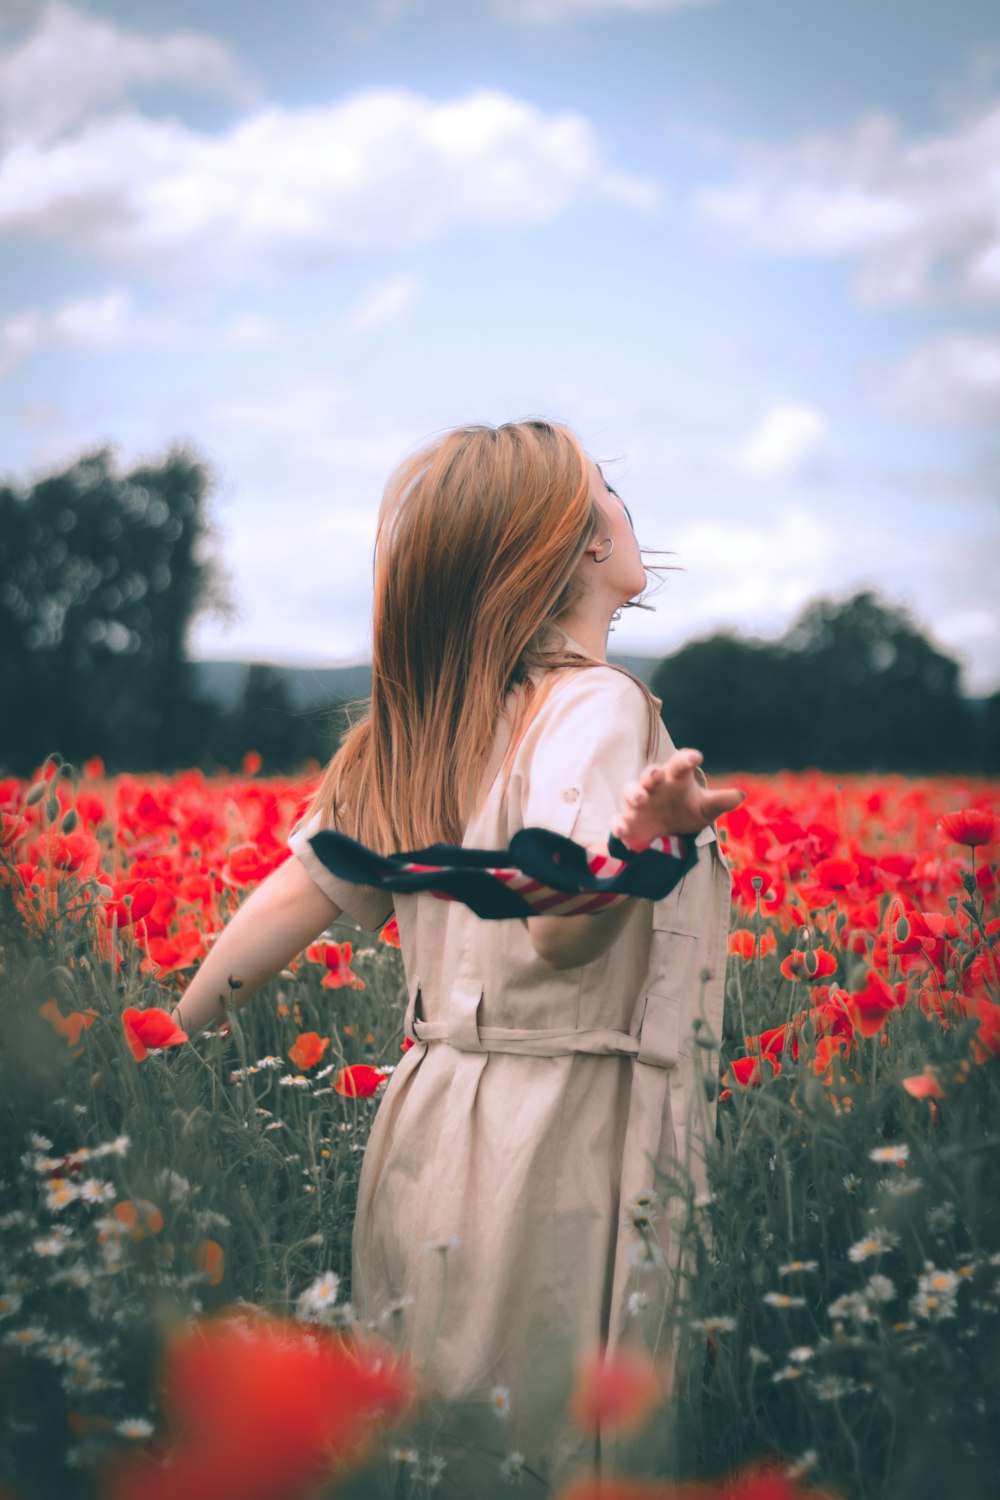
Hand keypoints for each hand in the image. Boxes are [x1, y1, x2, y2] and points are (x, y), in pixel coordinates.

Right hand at [611, 748, 745, 850]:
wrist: (665, 835)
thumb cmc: (685, 812)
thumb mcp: (706, 808)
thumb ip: (720, 801)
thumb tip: (741, 795)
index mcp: (675, 779)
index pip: (679, 764)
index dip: (686, 759)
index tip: (696, 758)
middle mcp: (654, 787)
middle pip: (650, 774)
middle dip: (652, 774)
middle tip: (658, 774)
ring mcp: (638, 803)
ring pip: (630, 791)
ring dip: (633, 793)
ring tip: (640, 799)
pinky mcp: (627, 821)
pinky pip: (618, 820)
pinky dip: (618, 824)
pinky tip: (621, 828)